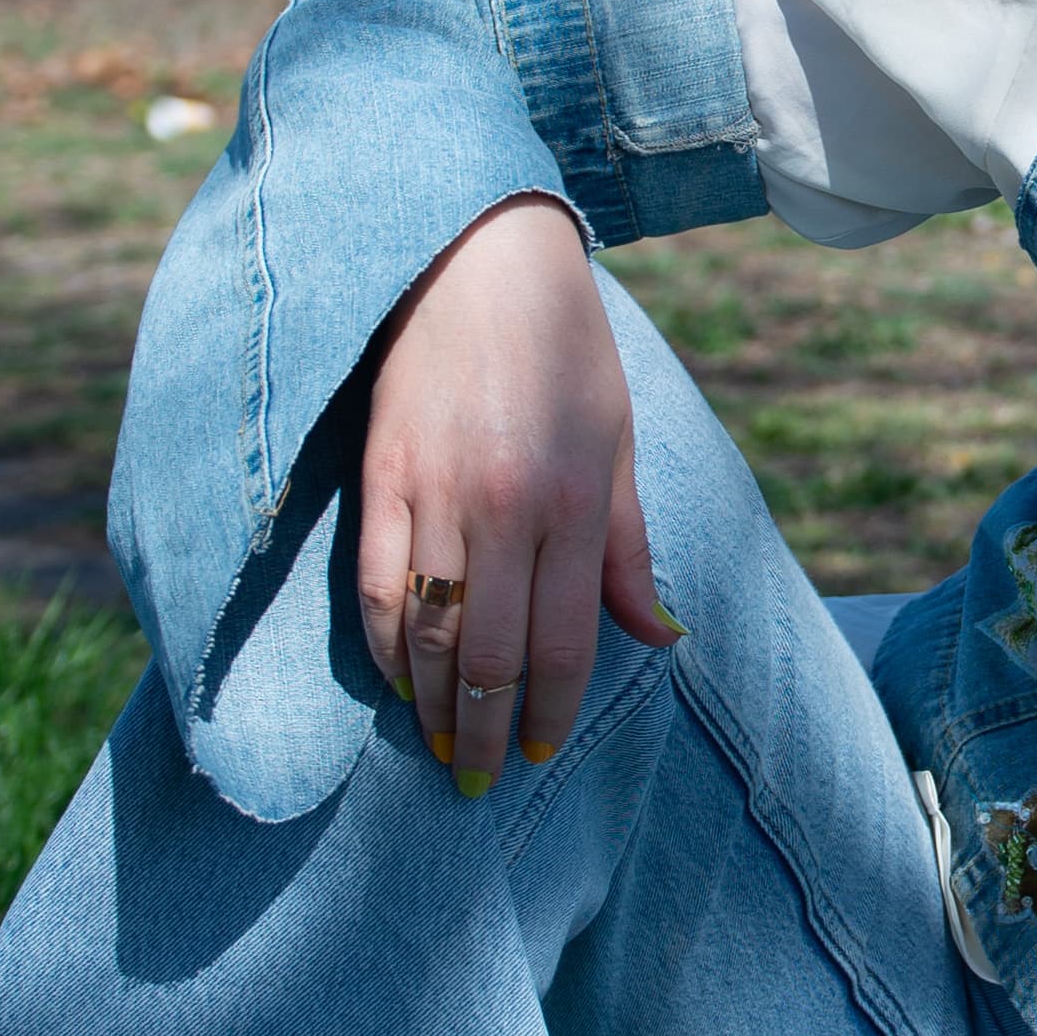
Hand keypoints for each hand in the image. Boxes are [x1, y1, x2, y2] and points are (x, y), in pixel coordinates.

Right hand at [353, 196, 675, 790]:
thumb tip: (658, 637)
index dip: (549, 706)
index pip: (559, 639)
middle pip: (489, 653)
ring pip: (428, 632)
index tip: (541, 749)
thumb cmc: (565, 347)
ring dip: (434, 704)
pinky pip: (377, 585)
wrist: (474, 257)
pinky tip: (398, 681)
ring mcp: (432, 492)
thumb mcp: (618, 441)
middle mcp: (501, 506)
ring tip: (442, 747)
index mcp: (571, 501)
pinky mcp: (379, 474)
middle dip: (488, 728)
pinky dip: (386, 645)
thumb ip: (629, 548)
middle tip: (485, 778)